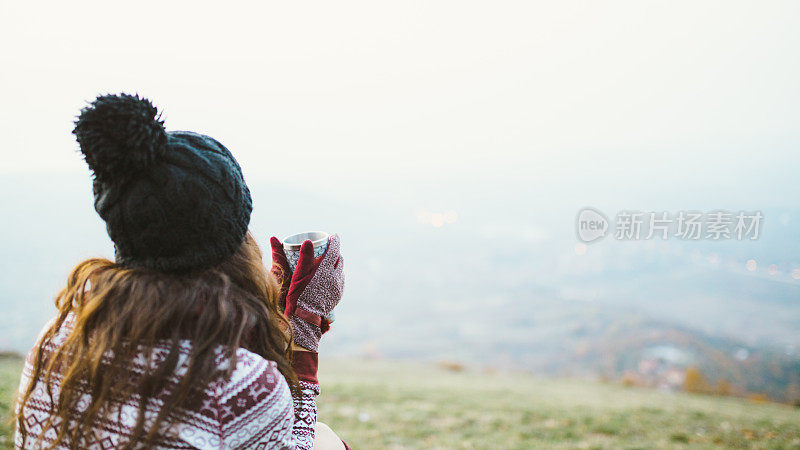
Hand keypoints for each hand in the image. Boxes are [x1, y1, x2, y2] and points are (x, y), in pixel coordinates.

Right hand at [270, 234, 343, 351]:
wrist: (305, 319)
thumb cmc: (299, 296)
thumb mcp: (299, 275)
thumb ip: (305, 258)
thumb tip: (309, 241)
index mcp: (326, 270)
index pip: (334, 250)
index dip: (334, 241)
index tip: (333, 236)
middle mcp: (335, 277)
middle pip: (339, 259)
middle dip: (335, 252)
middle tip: (328, 249)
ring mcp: (338, 287)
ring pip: (340, 270)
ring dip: (336, 264)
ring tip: (328, 262)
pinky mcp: (338, 295)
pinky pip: (340, 280)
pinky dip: (336, 274)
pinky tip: (329, 276)